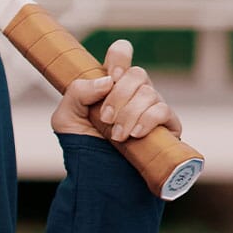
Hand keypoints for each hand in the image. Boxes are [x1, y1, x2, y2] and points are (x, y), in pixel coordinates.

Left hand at [51, 39, 182, 142]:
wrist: (99, 177)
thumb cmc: (83, 146)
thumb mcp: (66, 119)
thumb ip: (77, 93)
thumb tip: (107, 82)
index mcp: (110, 85)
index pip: (121, 54)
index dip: (119, 56)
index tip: (111, 76)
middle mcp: (134, 93)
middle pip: (137, 73)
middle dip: (118, 96)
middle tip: (104, 119)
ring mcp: (151, 108)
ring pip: (149, 93)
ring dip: (129, 114)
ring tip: (116, 136)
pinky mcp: (167, 126)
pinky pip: (163, 111)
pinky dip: (147, 120)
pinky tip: (135, 135)